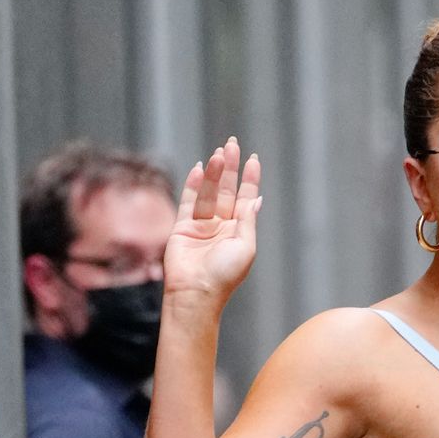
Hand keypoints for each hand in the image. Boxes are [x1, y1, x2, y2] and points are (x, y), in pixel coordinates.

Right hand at [164, 137, 261, 303]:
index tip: (253, 159)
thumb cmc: (224, 275)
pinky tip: (200, 168)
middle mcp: (221, 226)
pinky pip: (189, 201)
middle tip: (232, 144)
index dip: (249, 179)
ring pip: (209, 192)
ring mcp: (201, 225)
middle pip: (227, 190)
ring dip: (214, 173)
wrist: (195, 293)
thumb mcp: (245, 246)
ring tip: (218, 153)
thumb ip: (247, 220)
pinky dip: (194, 184)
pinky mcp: (182, 227)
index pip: (245, 198)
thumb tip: (256, 199)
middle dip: (230, 168)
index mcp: (239, 231)